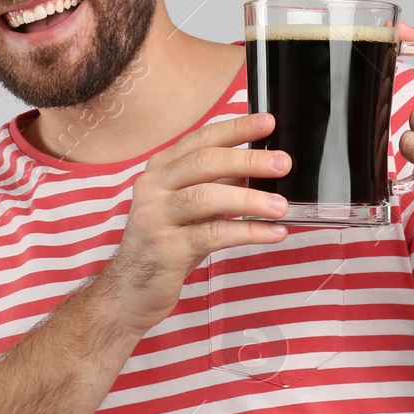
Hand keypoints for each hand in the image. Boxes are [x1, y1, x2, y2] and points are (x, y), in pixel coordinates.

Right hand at [97, 112, 290, 336]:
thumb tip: (260, 166)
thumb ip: (217, 184)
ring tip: (281, 206)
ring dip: (249, 199)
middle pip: (203, 163)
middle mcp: (152, 187)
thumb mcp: (191, 207)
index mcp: (160, 170)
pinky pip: (212, 235)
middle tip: (282, 163)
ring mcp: (156, 218)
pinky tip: (272, 233)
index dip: (235, 129)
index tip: (267, 122)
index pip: (200, 139)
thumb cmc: (167, 243)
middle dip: (246, 160)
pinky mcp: (166, 249)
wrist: (131, 290)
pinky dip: (247, 231)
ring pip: (205, 197)